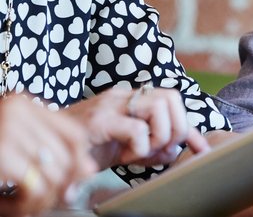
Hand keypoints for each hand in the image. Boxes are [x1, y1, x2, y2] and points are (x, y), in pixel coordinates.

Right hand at [0, 94, 97, 215]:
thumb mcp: (9, 140)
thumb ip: (43, 148)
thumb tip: (87, 171)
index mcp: (22, 104)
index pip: (73, 132)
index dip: (79, 161)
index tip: (76, 181)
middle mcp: (18, 111)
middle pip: (66, 155)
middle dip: (61, 186)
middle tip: (45, 203)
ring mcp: (8, 130)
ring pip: (54, 174)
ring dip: (43, 200)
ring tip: (25, 208)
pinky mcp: (0, 153)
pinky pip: (35, 186)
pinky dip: (28, 205)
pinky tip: (12, 209)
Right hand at [62, 86, 209, 168]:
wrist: (50, 150)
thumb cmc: (89, 147)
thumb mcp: (128, 147)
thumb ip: (153, 147)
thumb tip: (177, 151)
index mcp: (132, 99)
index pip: (172, 101)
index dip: (190, 126)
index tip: (200, 147)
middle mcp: (124, 96)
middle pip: (172, 97)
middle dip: (177, 127)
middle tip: (163, 148)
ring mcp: (111, 105)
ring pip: (160, 107)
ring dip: (160, 135)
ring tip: (144, 151)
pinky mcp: (99, 121)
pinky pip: (137, 129)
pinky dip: (141, 146)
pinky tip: (126, 157)